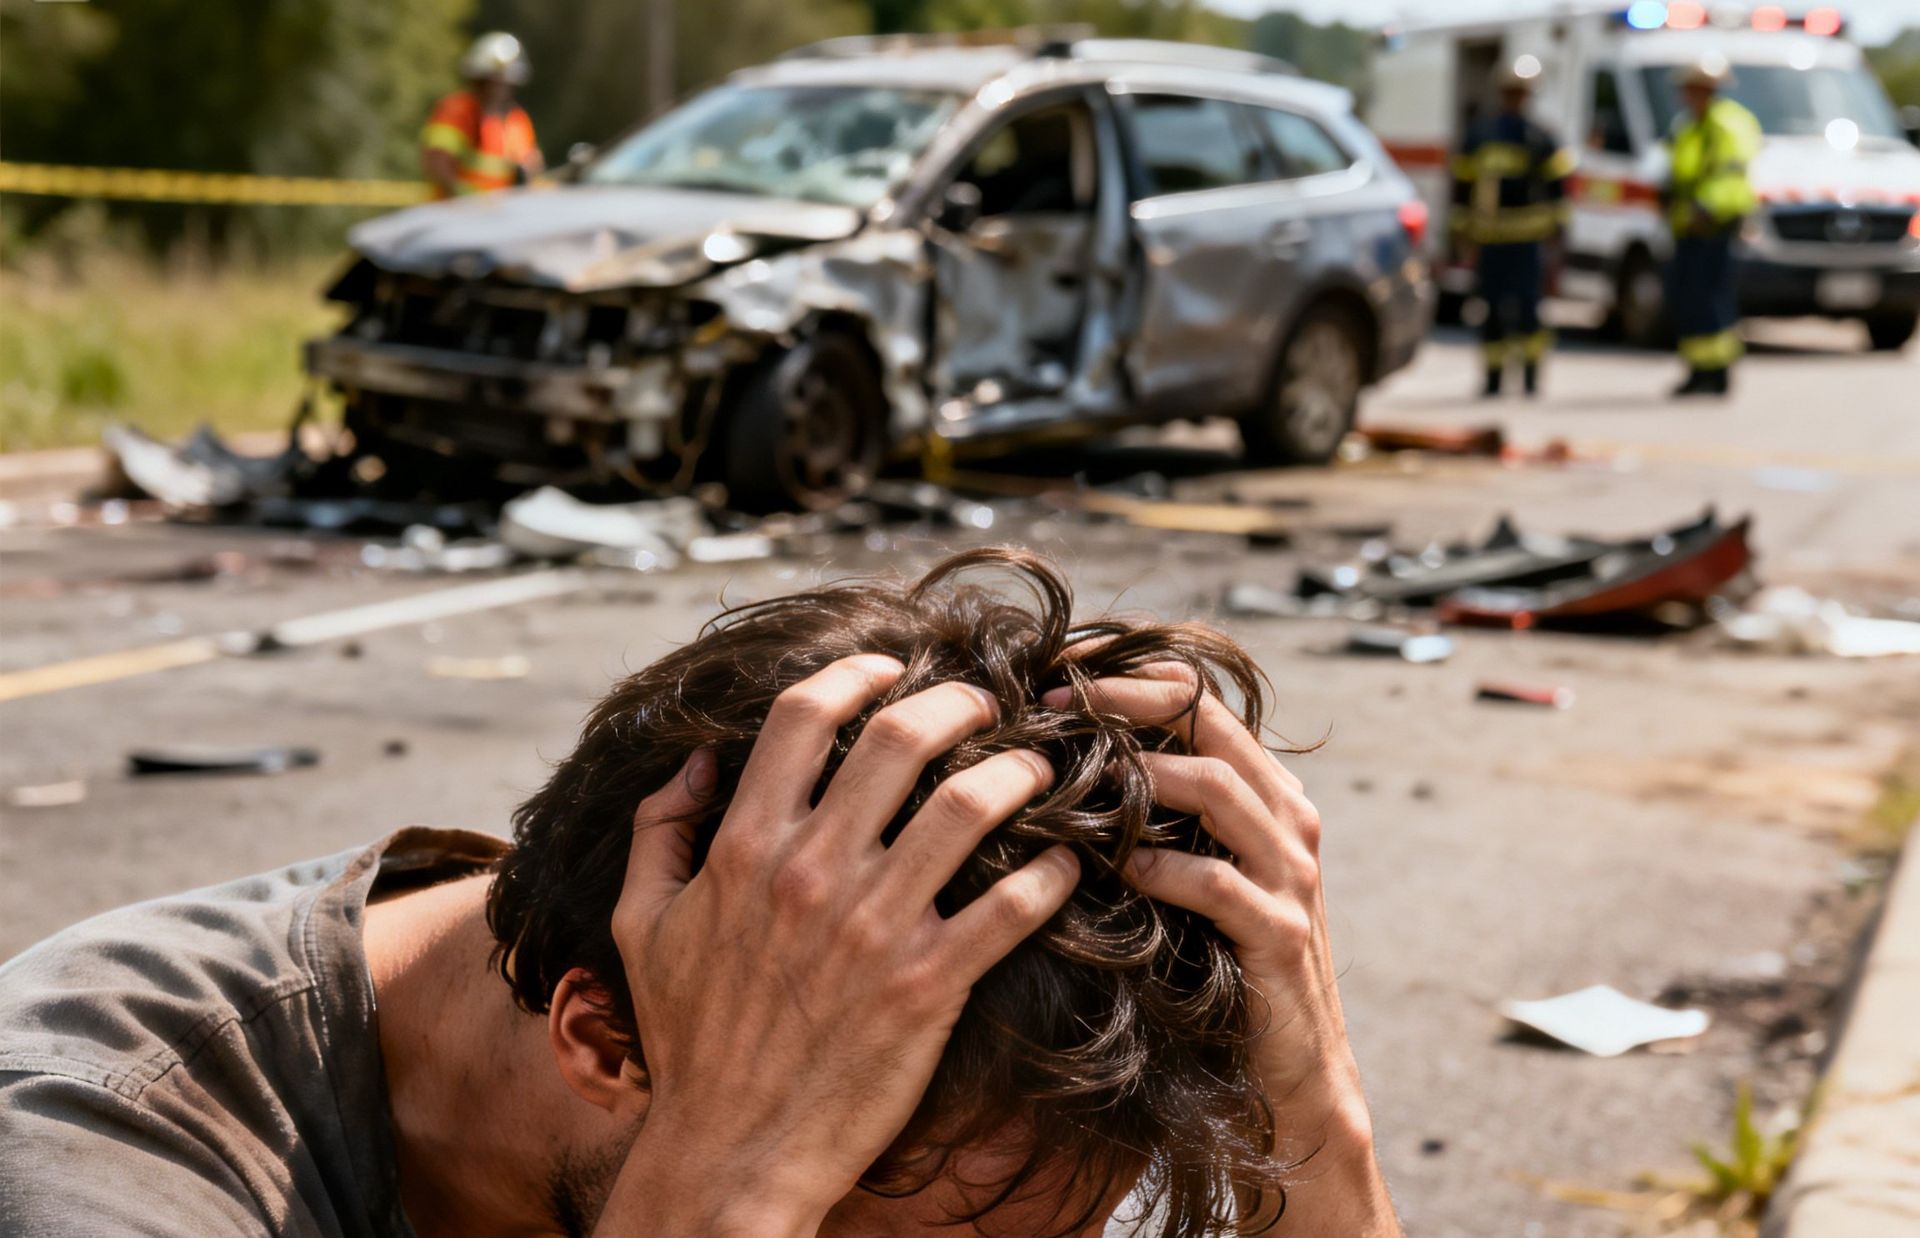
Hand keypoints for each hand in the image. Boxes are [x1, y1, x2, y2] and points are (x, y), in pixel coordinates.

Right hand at [598, 654, 1078, 1235]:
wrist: (730, 1151)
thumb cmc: (690, 1040)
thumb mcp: (640, 924)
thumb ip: (660, 830)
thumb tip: (699, 759)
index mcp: (744, 847)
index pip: (805, 717)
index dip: (856, 673)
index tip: (891, 667)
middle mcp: (811, 871)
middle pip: (902, 741)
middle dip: (957, 703)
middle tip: (986, 702)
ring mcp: (873, 927)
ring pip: (969, 808)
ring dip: (1018, 773)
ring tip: (1039, 768)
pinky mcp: (927, 985)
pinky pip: (1011, 908)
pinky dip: (1051, 875)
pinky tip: (1066, 865)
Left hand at [1044, 663, 1399, 1235]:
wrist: (1293, 1072)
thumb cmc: (1220, 967)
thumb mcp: (1189, 875)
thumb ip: (1153, 816)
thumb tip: (1053, 758)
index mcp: (1264, 791)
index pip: (1199, 697)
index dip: (1127, 670)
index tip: (1055, 664)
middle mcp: (1287, 817)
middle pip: (1208, 723)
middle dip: (1125, 701)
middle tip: (1048, 701)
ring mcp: (1291, 875)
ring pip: (1220, 789)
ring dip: (1141, 775)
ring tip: (1074, 774)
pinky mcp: (1281, 934)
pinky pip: (1219, 884)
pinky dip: (1163, 868)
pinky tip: (1114, 867)